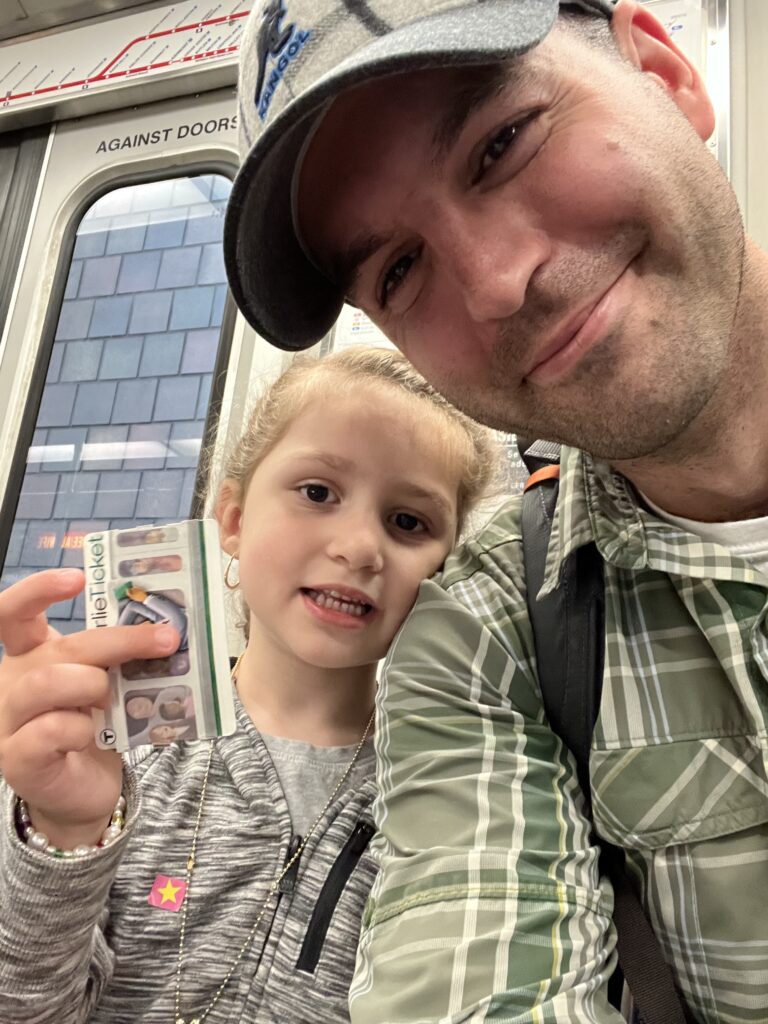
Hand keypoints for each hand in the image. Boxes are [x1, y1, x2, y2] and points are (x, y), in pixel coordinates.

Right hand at [0, 569, 178, 847]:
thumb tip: (165, 629)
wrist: (83, 791)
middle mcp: (13, 681)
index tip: (76, 577)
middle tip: (165, 640)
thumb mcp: (106, 682)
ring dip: (93, 685)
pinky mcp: (17, 758)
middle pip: (61, 648)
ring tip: (111, 700)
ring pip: (47, 683)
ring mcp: (9, 720)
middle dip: (119, 641)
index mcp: (31, 654)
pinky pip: (50, 730)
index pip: (15, 612)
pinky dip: (80, 729)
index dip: (38, 590)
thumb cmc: (95, 726)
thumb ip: (117, 656)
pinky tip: (90, 736)